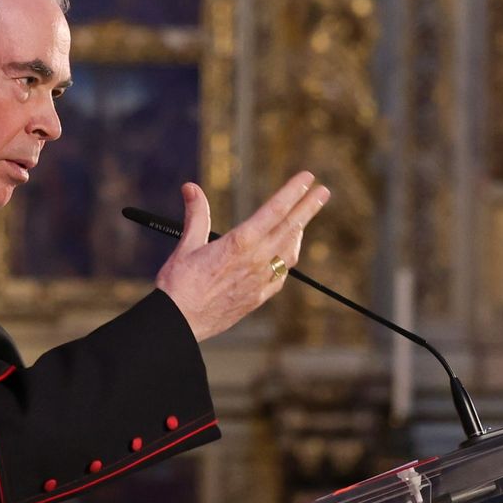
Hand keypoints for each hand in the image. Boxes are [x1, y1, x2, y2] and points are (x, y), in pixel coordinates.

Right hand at [155, 172, 329, 340]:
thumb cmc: (179, 286)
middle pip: (290, 228)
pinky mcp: (258, 297)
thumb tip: (191, 187)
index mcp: (240, 243)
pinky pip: (281, 275)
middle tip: (324, 192)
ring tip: (303, 220)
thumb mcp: (186, 245)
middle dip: (308, 207)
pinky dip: (287, 259)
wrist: (180, 324)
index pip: (274, 210)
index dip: (292, 192)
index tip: (307, 178)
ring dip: (298, 233)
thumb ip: (196, 214)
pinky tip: (286, 254)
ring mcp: (260, 281)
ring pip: (289, 252)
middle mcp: (255, 260)